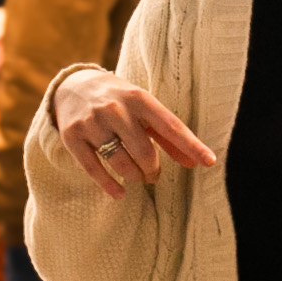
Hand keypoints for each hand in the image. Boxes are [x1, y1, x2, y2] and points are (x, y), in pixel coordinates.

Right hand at [50, 68, 215, 199]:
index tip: (209, 162)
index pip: (170, 125)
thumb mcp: (144, 110)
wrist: (72, 87)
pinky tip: (120, 193)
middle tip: (153, 175)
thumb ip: (168, 136)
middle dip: (153, 170)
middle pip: (144, 152)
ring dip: (134, 177)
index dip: (191, 145)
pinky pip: (94, 169)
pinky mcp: (72, 137)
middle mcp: (115, 108)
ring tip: (136, 177)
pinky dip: (110, 186)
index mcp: (138, 98)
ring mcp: (92, 122)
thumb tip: (195, 163)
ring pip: (121, 163)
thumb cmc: (119, 102)